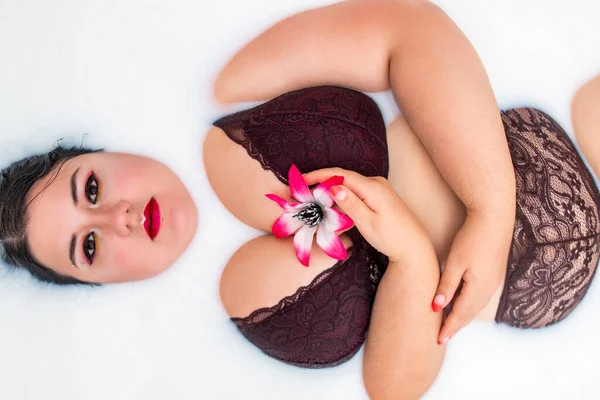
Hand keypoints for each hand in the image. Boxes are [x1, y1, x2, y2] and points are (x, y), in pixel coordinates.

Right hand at [304, 168, 429, 261]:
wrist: (414, 248)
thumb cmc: (392, 238)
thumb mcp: (368, 223)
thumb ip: (351, 204)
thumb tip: (334, 187)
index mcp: (373, 187)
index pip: (341, 175)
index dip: (319, 175)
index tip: (301, 180)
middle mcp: (377, 183)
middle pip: (344, 177)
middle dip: (322, 182)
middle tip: (303, 191)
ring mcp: (379, 188)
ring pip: (349, 185)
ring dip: (331, 190)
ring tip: (313, 198)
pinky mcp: (380, 196)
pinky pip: (357, 191)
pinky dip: (342, 196)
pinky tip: (333, 204)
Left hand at [432, 213, 512, 343]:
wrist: (494, 217)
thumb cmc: (473, 238)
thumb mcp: (455, 262)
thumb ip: (446, 286)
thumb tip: (436, 308)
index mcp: (478, 288)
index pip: (460, 315)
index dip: (449, 328)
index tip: (438, 340)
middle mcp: (489, 288)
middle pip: (469, 313)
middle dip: (456, 326)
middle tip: (443, 337)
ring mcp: (494, 281)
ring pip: (476, 306)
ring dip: (463, 316)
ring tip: (451, 324)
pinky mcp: (494, 272)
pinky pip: (480, 296)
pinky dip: (469, 305)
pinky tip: (463, 303)